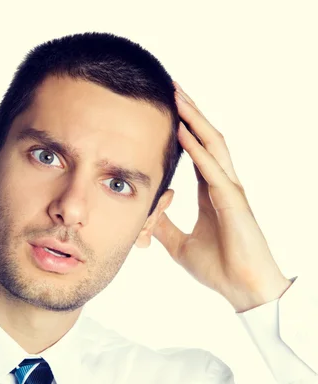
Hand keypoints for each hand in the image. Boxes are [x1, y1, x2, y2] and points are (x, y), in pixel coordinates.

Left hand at [152, 81, 292, 312]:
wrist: (243, 289)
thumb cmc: (219, 268)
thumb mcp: (179, 246)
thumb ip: (166, 228)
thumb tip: (146, 218)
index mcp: (211, 193)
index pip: (196, 152)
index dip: (182, 130)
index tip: (163, 111)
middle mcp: (222, 185)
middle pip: (206, 139)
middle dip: (189, 113)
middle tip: (170, 88)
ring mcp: (230, 191)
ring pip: (214, 145)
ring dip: (195, 120)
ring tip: (178, 96)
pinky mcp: (233, 202)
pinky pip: (213, 169)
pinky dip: (198, 150)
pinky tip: (183, 132)